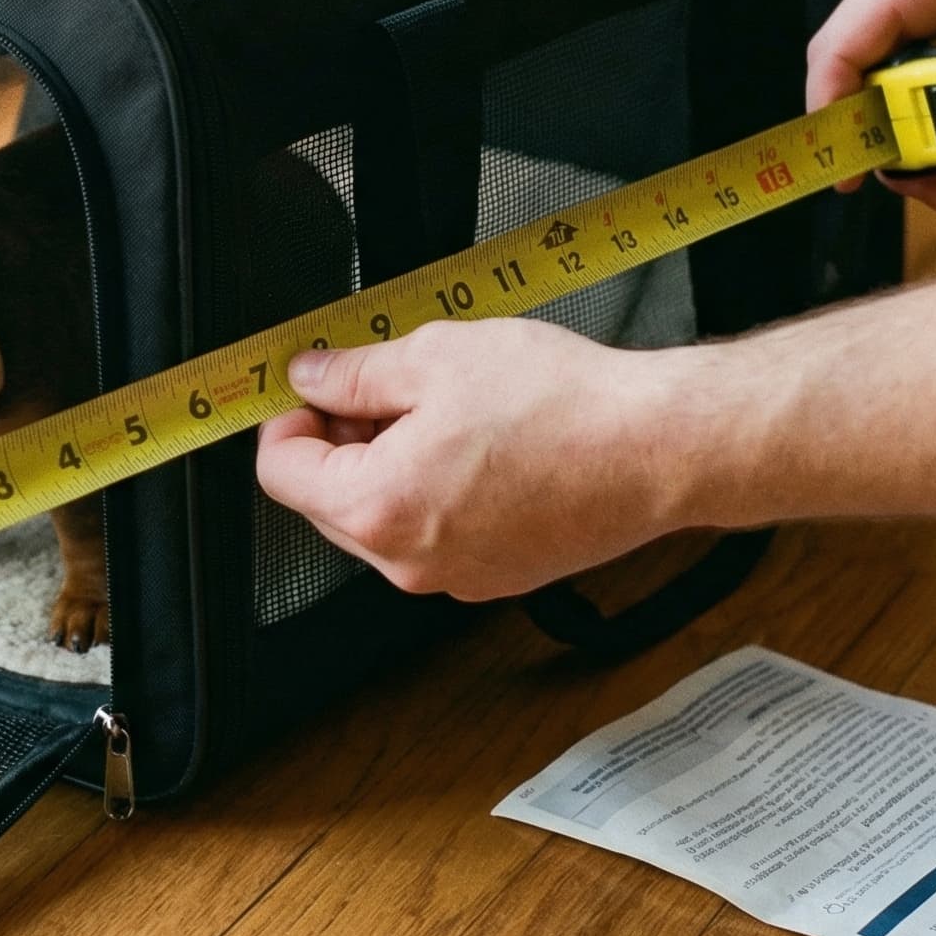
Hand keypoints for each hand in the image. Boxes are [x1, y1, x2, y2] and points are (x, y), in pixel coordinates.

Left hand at [252, 319, 701, 601]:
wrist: (655, 449)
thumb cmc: (562, 406)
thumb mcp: (435, 358)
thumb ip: (356, 373)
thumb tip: (313, 376)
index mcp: (378, 507)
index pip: (281, 473)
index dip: (286, 420)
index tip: (310, 389)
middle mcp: (408, 561)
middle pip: (326, 503)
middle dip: (336, 444)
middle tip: (376, 389)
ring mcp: (452, 577)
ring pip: (381, 521)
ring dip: (385, 468)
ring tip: (439, 411)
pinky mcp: (493, 578)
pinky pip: (432, 537)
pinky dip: (432, 494)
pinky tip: (475, 446)